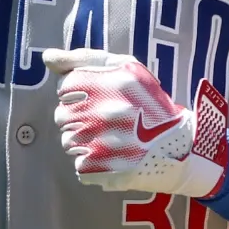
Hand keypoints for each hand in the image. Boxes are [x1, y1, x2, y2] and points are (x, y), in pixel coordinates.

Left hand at [43, 48, 228, 196]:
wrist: (181, 146)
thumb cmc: (150, 103)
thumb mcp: (127, 68)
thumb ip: (85, 59)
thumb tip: (48, 58)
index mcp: (112, 84)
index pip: (65, 87)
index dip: (77, 93)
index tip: (95, 99)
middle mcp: (106, 113)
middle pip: (61, 115)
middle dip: (77, 117)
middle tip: (103, 120)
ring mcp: (103, 144)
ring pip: (68, 142)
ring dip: (83, 141)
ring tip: (109, 139)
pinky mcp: (103, 170)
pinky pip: (79, 165)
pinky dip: (91, 163)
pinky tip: (112, 156)